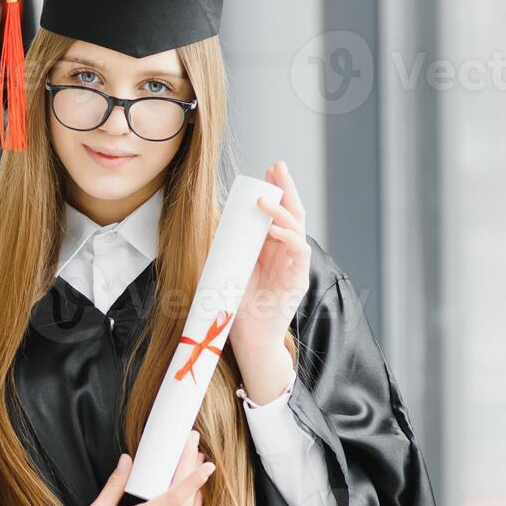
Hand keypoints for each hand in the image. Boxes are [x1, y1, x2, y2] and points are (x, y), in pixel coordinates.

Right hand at [38, 431, 212, 505]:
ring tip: (197, 464)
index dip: (194, 479)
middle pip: (186, 500)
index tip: (207, 464)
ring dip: (196, 488)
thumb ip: (115, 484)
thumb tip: (127, 460)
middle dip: (193, 471)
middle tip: (195, 447)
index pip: (175, 498)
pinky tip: (193, 494)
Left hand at [230, 161, 310, 355]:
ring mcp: (295, 265)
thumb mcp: (226, 266)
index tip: (268, 169)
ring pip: (297, 229)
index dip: (277, 189)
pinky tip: (274, 230)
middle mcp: (287, 252)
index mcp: (272, 247)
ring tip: (265, 199)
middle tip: (278, 167)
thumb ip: (223, 245)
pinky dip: (289, 238)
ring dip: (283, 211)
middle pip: (293, 213)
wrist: (246, 338)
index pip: (279, 211)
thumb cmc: (236, 304)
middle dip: (287, 188)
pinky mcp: (298, 281)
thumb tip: (206, 220)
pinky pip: (299, 253)